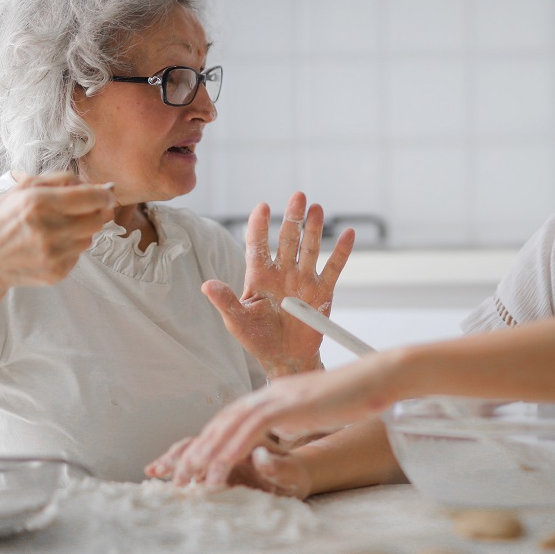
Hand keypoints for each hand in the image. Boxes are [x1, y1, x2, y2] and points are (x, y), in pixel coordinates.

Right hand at [0, 172, 116, 289]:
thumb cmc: (2, 219)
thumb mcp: (23, 189)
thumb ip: (61, 180)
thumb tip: (97, 186)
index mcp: (39, 203)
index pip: (92, 198)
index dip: (105, 195)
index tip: (106, 194)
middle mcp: (48, 230)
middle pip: (98, 219)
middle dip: (96, 211)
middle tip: (84, 210)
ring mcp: (54, 254)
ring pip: (91, 237)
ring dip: (82, 230)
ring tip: (58, 228)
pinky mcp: (57, 272)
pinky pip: (79, 255)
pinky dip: (71, 247)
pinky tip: (50, 245)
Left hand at [147, 353, 397, 486]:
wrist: (375, 378)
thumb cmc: (353, 396)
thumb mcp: (314, 410)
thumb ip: (292, 419)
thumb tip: (279, 433)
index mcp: (275, 394)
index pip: (232, 417)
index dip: (210, 440)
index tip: (196, 463)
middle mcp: (271, 392)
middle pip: (224, 420)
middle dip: (199, 449)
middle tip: (180, 475)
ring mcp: (279, 396)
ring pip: (232, 424)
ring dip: (209, 452)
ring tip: (194, 477)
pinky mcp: (290, 404)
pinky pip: (253, 427)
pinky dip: (234, 446)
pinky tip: (222, 464)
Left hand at [203, 191, 354, 377]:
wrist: (286, 358)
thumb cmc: (258, 339)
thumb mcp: (237, 322)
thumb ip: (225, 302)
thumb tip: (206, 285)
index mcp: (259, 276)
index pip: (257, 246)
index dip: (259, 226)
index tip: (262, 207)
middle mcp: (282, 273)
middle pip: (288, 240)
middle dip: (292, 218)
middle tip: (298, 196)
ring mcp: (303, 280)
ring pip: (310, 248)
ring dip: (314, 229)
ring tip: (317, 209)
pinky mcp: (322, 292)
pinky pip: (333, 269)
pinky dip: (341, 252)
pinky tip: (348, 234)